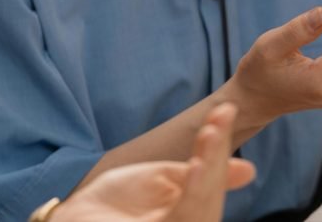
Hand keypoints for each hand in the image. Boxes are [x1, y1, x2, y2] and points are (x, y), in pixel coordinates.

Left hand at [50, 104, 254, 221]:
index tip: (225, 110)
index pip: (214, 180)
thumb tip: (248, 170)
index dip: (222, 146)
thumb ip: (201, 172)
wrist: (73, 219)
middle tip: (221, 116)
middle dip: (219, 153)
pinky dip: (196, 189)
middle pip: (213, 193)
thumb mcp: (162, 179)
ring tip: (212, 134)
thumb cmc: (116, 202)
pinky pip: (185, 217)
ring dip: (211, 166)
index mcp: (190, 210)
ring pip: (204, 204)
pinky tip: (199, 166)